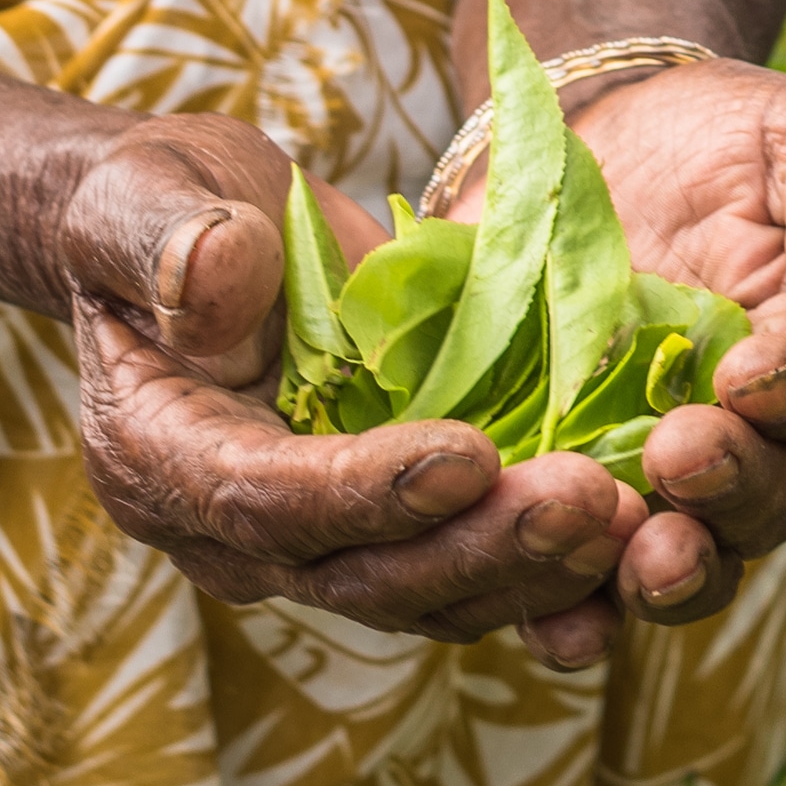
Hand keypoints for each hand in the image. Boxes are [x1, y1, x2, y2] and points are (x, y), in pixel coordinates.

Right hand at [61, 114, 644, 666]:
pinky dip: (554, 567)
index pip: (264, 501)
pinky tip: (641, 532)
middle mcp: (239, 534)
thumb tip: (209, 276)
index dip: (366, 489)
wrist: (198, 235)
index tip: (468, 454)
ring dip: (535, 568)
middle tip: (586, 502)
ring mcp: (326, 542)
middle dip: (479, 547)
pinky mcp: (397, 526)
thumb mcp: (144, 192)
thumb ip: (168, 236)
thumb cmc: (160, 208)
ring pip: (435, 593)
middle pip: (364, 578)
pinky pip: (478, 571)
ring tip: (630, 519)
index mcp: (160, 461)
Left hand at [571, 60, 785, 625]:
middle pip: (770, 502)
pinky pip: (581, 582)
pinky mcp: (566, 493)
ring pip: (689, 562)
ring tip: (638, 561)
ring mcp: (660, 479)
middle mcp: (759, 440)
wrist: (593, 138)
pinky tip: (548, 624)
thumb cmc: (722, 132)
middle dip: (731, 490)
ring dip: (666, 577)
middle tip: (679, 454)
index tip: (749, 371)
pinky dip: (572, 614)